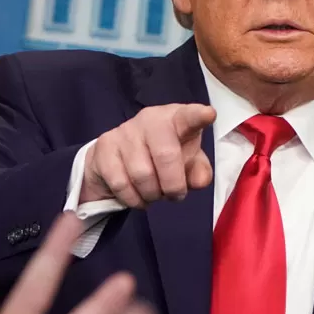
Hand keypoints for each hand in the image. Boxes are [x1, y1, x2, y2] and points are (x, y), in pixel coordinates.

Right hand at [81, 102, 215, 207]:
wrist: (119, 158)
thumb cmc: (161, 157)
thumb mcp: (187, 163)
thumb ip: (198, 172)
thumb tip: (199, 181)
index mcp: (176, 119)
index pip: (188, 116)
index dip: (198, 116)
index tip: (209, 115)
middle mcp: (149, 119)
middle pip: (166, 155)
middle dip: (173, 185)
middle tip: (174, 195)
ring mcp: (124, 131)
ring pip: (141, 174)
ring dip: (151, 194)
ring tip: (153, 194)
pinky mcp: (104, 147)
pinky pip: (120, 183)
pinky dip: (132, 199)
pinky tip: (137, 196)